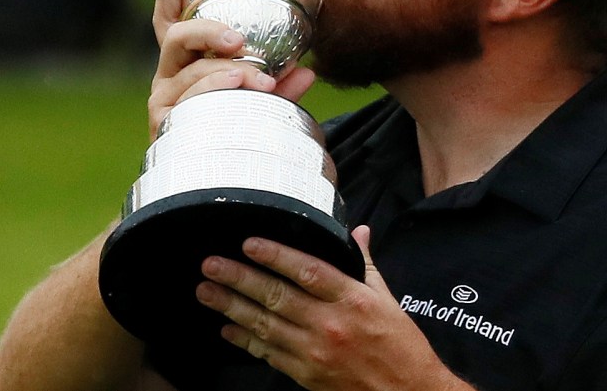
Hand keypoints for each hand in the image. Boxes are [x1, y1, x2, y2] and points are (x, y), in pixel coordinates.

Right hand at [147, 0, 314, 138]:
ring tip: (259, 78)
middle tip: (238, 39)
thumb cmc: (234, 127)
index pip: (170, 21)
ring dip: (228, 70)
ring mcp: (164, 99)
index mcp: (185, 61)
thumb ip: (281, 86)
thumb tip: (308, 72)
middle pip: (177, 37)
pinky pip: (191, 99)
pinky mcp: (164, 123)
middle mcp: (169, 75)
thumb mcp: (261, 100)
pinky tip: (235, 85)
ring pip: (192, 71)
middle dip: (208, 30)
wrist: (213, 178)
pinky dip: (215, 89)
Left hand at [195, 227, 472, 390]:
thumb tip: (358, 232)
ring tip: (207, 292)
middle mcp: (330, 323)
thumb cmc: (400, 344)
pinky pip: (269, 353)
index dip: (275, 255)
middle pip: (277, 296)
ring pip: (265, 325)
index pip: (307, 270)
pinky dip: (246, 340)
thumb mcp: (386, 297)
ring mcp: (315, 352)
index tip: (250, 243)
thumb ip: (365, 263)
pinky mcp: (306, 375)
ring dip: (232, 307)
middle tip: (211, 265)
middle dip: (239, 279)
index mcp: (352, 298)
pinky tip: (227, 327)